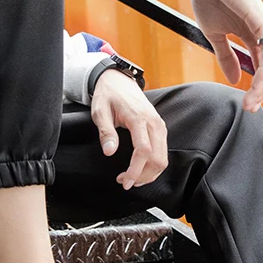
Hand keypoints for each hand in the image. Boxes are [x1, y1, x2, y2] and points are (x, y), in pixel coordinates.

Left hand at [90, 70, 167, 189]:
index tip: (124, 181)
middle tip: (124, 182)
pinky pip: (163, 152)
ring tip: (131, 178)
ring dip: (149, 173)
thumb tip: (109, 152)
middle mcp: (154, 123)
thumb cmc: (108, 95)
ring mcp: (159, 126)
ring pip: (163, 158)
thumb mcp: (100, 111)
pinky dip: (153, 165)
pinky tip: (140, 170)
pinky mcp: (160, 128)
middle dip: (143, 176)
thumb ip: (105, 132)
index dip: (135, 170)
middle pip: (158, 158)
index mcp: (139, 118)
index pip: (143, 151)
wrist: (119, 80)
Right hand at [190, 0, 262, 111]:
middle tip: (250, 109)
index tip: (247, 105)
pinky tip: (255, 86)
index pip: (262, 67)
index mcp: (254, 36)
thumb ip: (226, 57)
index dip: (257, 87)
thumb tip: (235, 81)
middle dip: (262, 92)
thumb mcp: (215, 35)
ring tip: (252, 103)